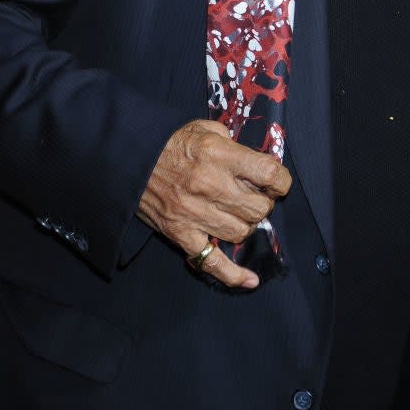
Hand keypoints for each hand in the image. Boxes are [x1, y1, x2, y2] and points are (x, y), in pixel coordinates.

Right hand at [137, 119, 291, 288]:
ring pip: (242, 232)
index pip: (267, 173)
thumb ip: (231, 140)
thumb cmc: (169, 143)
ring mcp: (195, 213)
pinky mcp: (180, 234)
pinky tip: (250, 280)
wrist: (129, 160)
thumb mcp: (203, 128)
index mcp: (218, 155)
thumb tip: (253, 158)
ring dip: (248, 224)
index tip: (278, 181)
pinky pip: (211, 262)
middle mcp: (210, 185)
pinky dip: (232, 275)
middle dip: (264, 202)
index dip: (280, 179)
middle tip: (256, 196)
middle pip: (259, 207)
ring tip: (240, 214)